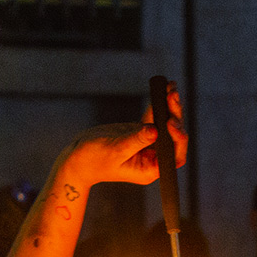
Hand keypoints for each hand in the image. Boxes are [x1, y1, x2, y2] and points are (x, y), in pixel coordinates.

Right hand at [56, 83, 186, 188]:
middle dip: (175, 116)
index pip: (174, 155)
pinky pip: (154, 118)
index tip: (170, 122)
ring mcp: (148, 144)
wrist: (78, 157)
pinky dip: (159, 104)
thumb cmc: (94, 160)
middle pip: (173, 137)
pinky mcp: (140, 132)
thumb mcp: (115, 150)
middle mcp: (152, 158)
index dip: (178, 138)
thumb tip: (155, 130)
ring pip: (166, 125)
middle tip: (172, 96)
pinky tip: (164, 88)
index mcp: (149, 169)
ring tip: (172, 87)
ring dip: (170, 107)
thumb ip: (136, 140)